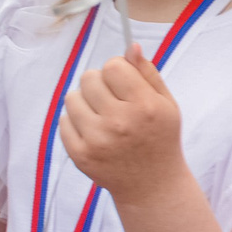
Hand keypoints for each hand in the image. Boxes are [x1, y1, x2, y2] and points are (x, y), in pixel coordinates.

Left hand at [60, 47, 186, 203]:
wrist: (153, 184)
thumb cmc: (160, 139)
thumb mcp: (167, 105)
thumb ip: (149, 74)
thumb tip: (130, 46)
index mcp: (145, 107)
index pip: (113, 66)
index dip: (117, 70)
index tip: (123, 82)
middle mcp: (120, 122)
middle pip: (89, 78)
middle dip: (99, 84)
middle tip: (112, 100)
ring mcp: (97, 139)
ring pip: (72, 97)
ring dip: (85, 102)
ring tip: (102, 116)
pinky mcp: (80, 154)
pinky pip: (64, 121)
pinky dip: (76, 122)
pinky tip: (94, 132)